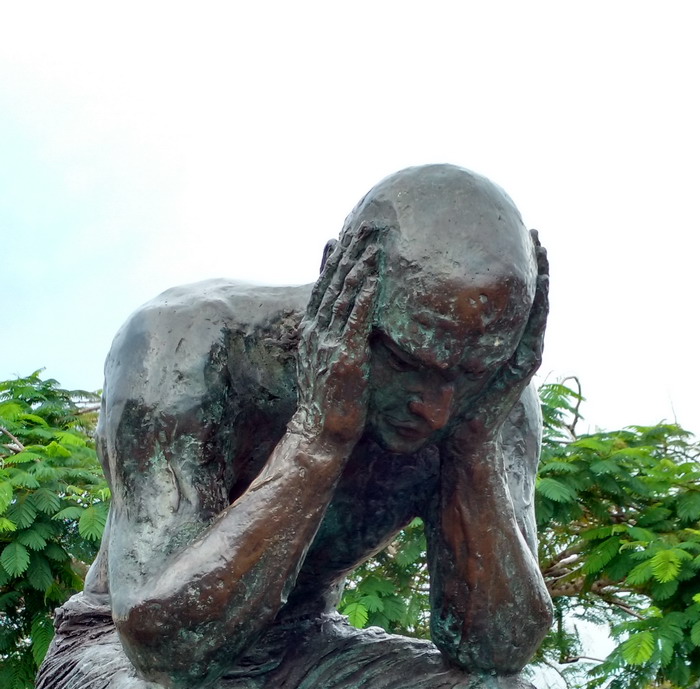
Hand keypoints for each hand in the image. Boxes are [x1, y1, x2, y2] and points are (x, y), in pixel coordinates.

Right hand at [295, 224, 381, 448]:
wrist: (318, 436)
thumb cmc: (327, 409)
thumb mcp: (325, 371)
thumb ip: (333, 346)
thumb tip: (346, 334)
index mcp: (309, 334)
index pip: (320, 288)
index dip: (331, 261)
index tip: (342, 236)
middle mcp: (315, 333)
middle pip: (332, 284)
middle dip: (349, 253)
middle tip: (366, 227)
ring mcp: (327, 344)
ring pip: (344, 296)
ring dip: (360, 267)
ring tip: (374, 243)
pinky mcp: (344, 358)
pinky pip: (356, 321)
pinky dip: (365, 298)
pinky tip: (376, 279)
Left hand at [451, 231, 548, 450]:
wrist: (464, 444)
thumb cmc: (448, 409)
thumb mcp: (439, 366)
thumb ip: (431, 342)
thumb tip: (406, 309)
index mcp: (496, 346)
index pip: (505, 303)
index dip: (508, 273)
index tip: (505, 240)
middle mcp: (513, 348)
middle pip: (527, 299)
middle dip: (532, 266)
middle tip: (533, 231)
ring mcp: (522, 357)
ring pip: (537, 309)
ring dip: (542, 278)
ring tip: (542, 247)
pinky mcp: (524, 369)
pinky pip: (535, 329)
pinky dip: (540, 305)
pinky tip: (541, 282)